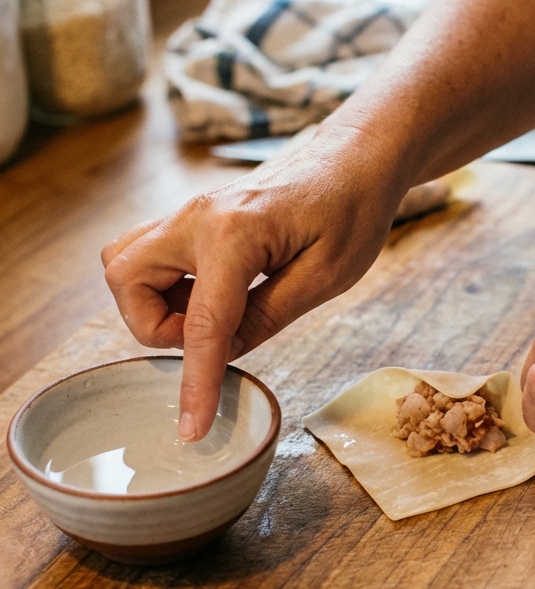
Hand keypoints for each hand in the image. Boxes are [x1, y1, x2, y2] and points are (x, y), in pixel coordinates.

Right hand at [102, 121, 405, 440]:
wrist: (355, 160)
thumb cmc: (352, 211)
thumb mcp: (326, 277)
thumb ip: (267, 318)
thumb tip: (221, 355)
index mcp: (235, 232)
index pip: (202, 324)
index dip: (195, 383)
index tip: (190, 429)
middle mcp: (198, 215)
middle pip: (126, 281)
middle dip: (155, 326)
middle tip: (214, 335)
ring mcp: (189, 212)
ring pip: (125, 265)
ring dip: (153, 304)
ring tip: (213, 315)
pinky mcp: (192, 218)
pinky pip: (146, 255)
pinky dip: (163, 286)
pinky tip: (212, 295)